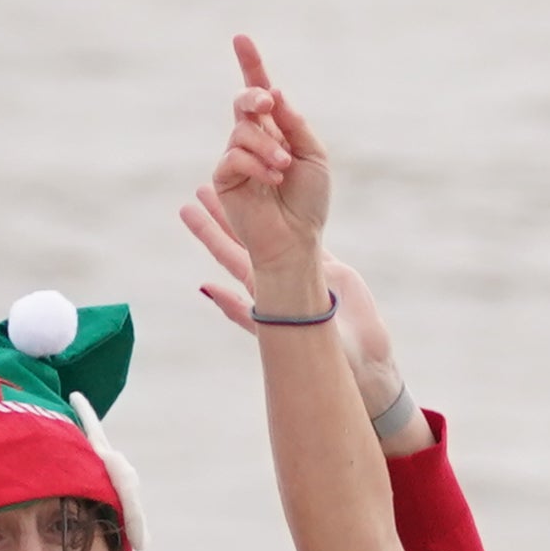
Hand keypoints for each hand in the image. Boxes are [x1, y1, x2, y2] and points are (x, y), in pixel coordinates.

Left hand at [172, 197, 419, 433]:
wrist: (361, 364)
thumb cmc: (322, 355)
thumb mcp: (276, 331)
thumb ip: (239, 310)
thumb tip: (203, 286)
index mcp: (263, 290)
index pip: (228, 253)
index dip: (208, 233)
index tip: (187, 209)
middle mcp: (281, 279)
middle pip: (245, 239)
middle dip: (225, 214)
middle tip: (204, 188)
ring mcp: (307, 274)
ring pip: (281, 232)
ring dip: (265, 211)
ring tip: (249, 186)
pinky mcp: (333, 273)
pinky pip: (314, 242)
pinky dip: (302, 224)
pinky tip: (296, 211)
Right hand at [206, 32, 334, 271]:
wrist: (297, 240)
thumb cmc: (308, 202)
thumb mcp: (313, 155)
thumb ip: (294, 124)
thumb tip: (273, 93)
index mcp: (276, 131)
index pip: (260, 92)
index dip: (251, 65)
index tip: (241, 39)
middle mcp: (253, 140)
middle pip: (244, 101)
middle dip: (253, 95)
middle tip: (266, 104)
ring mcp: (236, 158)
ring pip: (242, 130)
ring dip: (266, 145)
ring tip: (283, 167)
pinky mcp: (224, 178)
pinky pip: (233, 155)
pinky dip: (256, 163)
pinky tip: (272, 179)